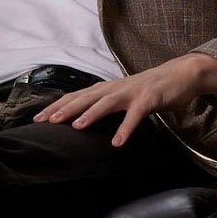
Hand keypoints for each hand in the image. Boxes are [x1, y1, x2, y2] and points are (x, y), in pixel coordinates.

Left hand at [31, 53, 216, 146]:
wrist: (179, 75)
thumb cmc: (147, 89)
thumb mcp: (120, 95)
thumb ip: (103, 103)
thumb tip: (81, 118)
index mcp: (105, 88)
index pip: (74, 97)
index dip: (55, 106)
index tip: (36, 119)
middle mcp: (113, 88)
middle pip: (84, 98)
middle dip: (64, 109)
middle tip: (46, 121)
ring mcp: (131, 93)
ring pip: (106, 103)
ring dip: (90, 114)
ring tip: (75, 126)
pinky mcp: (148, 100)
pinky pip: (135, 116)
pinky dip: (126, 128)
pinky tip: (118, 143)